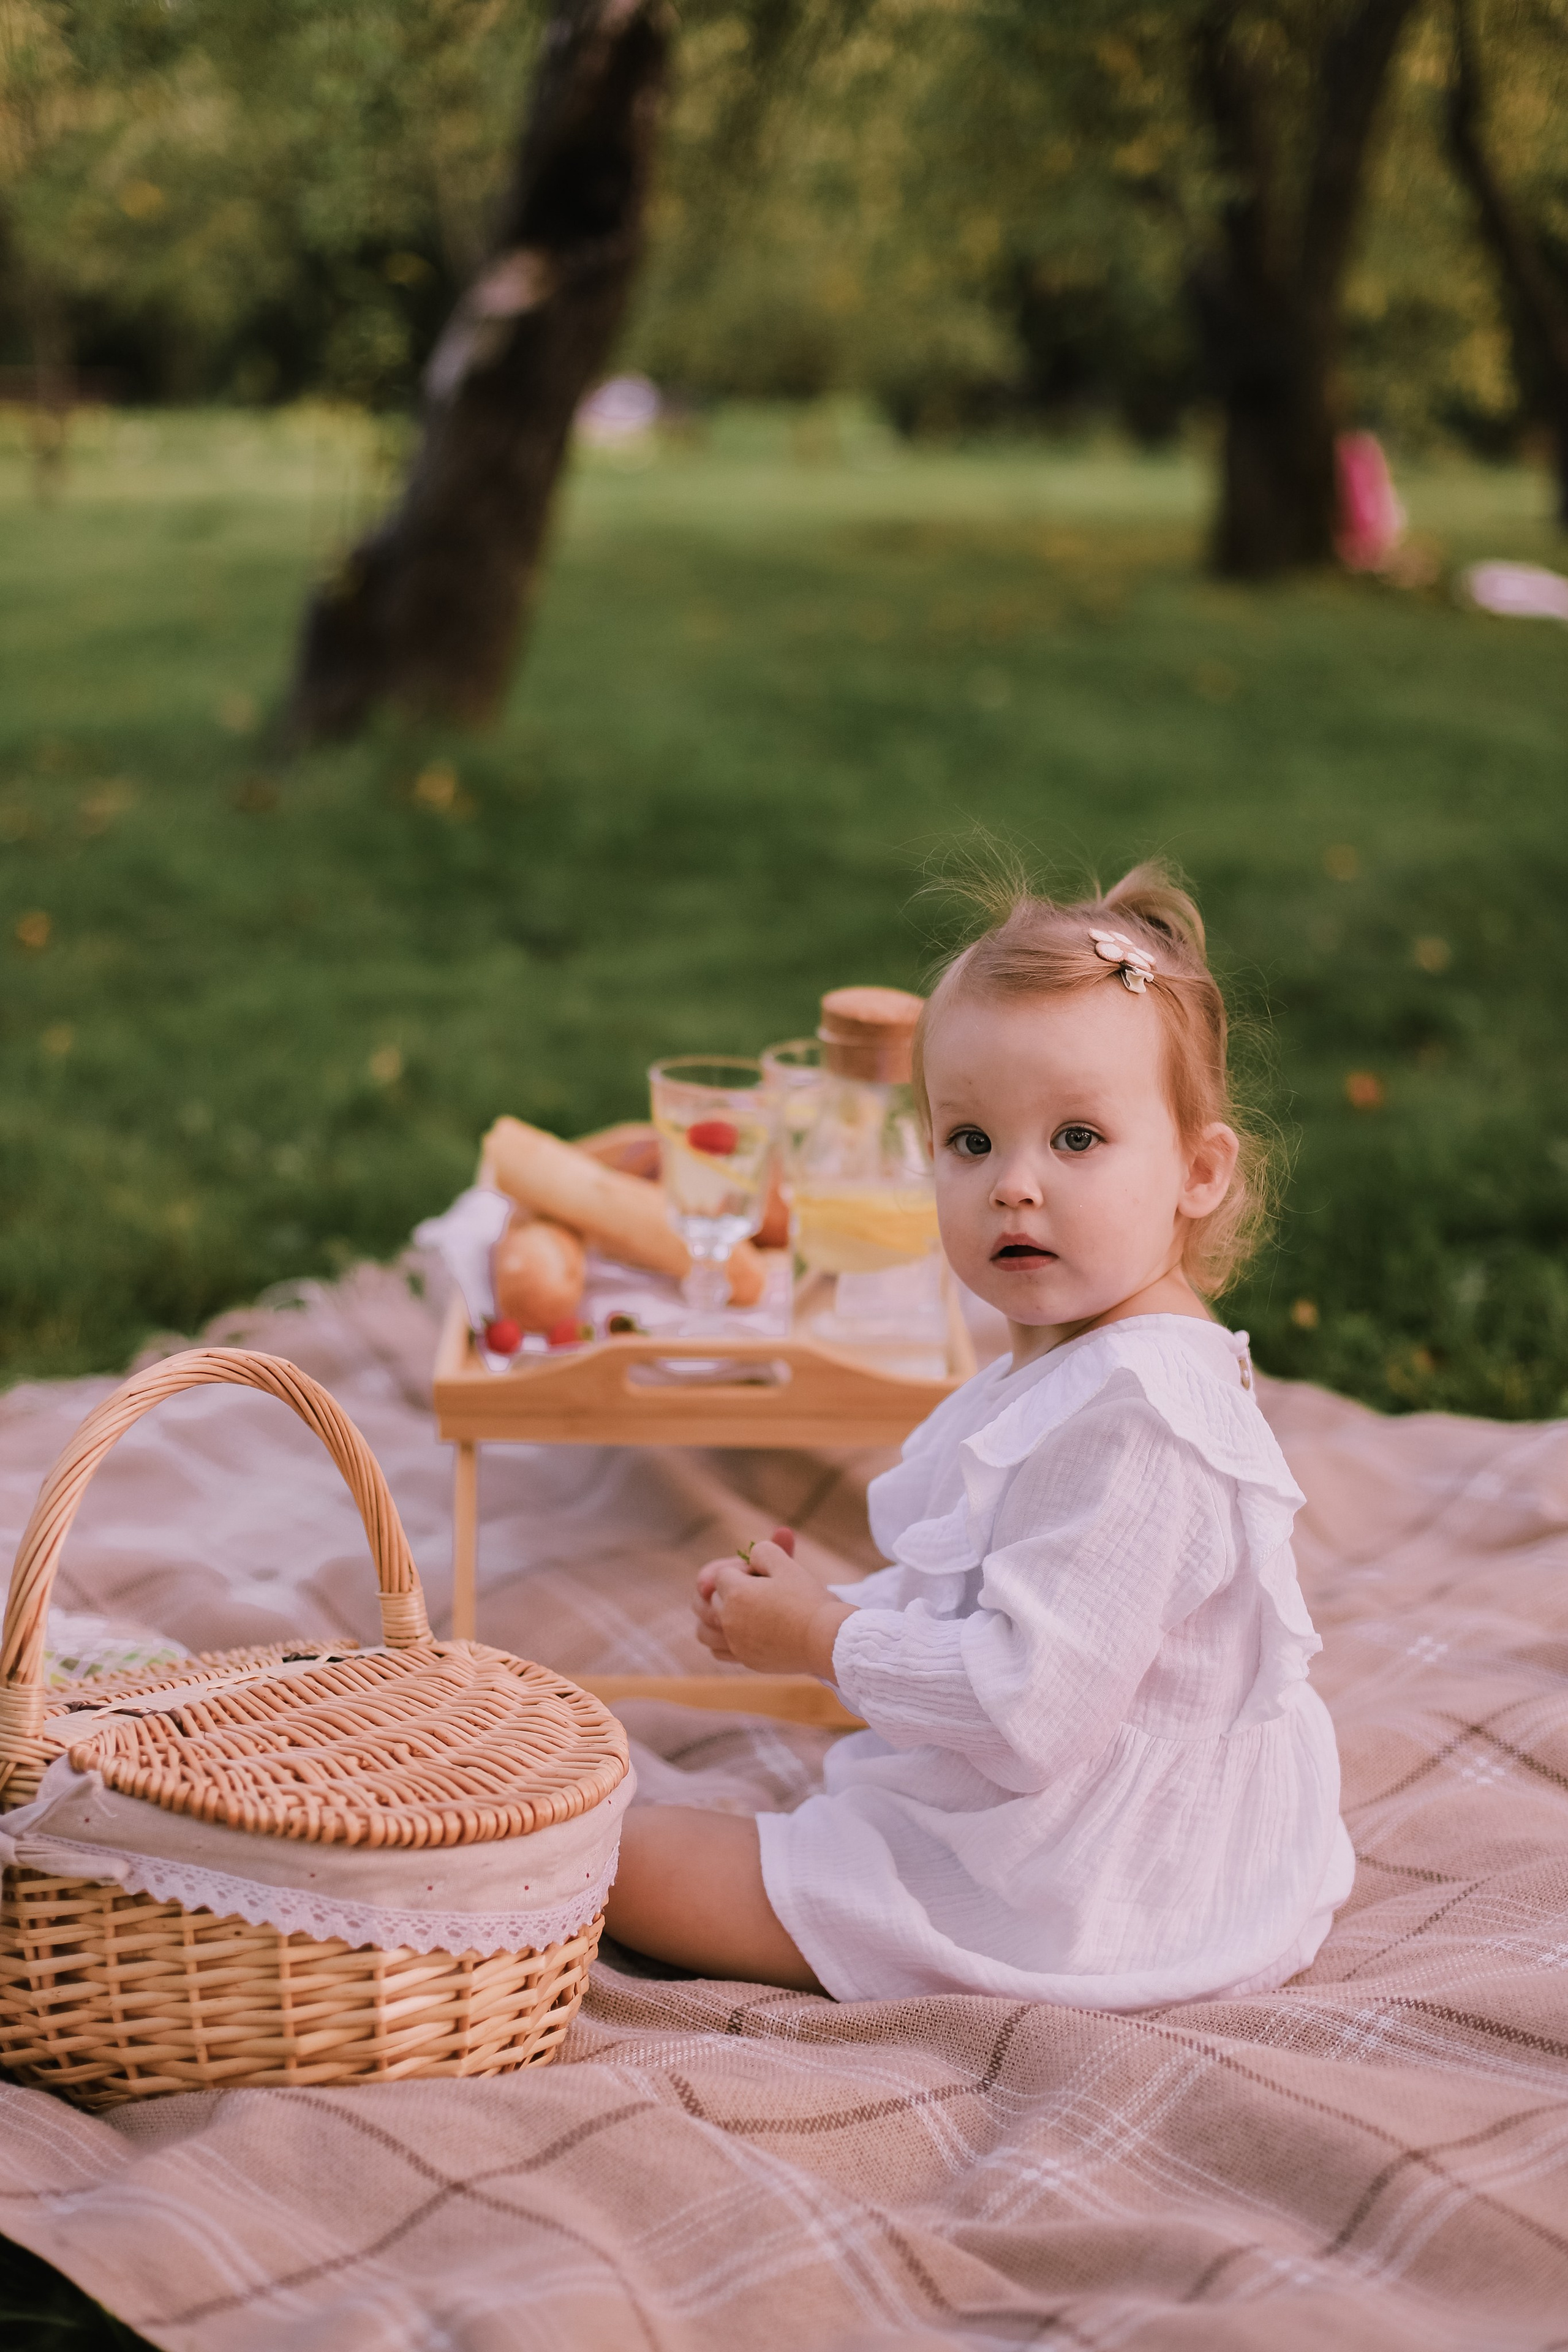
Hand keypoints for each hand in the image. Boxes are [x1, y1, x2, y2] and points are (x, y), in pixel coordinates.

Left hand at [694, 1530, 852, 1679]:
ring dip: (713, 1617)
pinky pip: (718, 1651)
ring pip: (704, 1630)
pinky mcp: (745, 1660)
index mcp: (736, 1594)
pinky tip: (736, 1633)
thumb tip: (751, 1556)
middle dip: (728, 1591)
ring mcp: (735, 1644)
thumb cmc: (809, 1600)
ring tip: (732, 1610)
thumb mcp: (788, 1565)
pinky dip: (720, 1640)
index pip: (722, 1575)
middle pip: (713, 1600)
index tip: (763, 1574)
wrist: (827, 1640)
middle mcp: (729, 1620)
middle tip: (756, 1589)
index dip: (741, 1570)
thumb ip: (764, 1552)